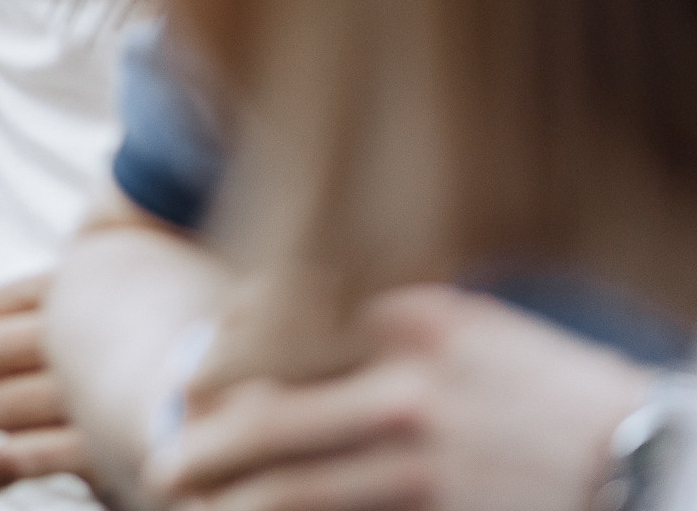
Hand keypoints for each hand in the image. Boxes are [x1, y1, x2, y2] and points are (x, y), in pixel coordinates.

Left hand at [149, 284, 650, 510]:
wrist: (642, 454)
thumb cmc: (544, 389)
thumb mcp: (468, 325)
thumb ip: (381, 317)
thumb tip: (276, 314)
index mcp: (404, 319)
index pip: (275, 330)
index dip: (218, 363)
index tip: (189, 385)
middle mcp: (404, 384)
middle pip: (261, 413)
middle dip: (199, 444)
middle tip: (162, 463)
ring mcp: (419, 458)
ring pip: (286, 489)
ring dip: (224, 506)